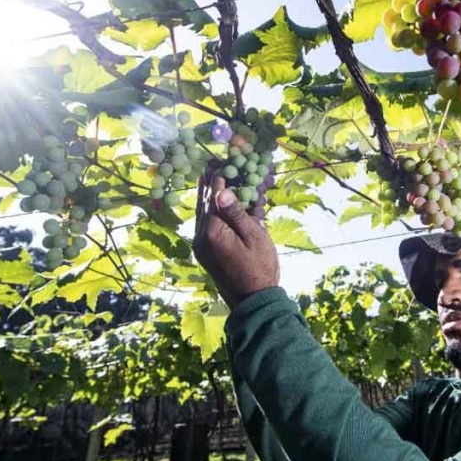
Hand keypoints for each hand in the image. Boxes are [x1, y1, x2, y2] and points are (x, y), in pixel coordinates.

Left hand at [193, 162, 278, 306]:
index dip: (220, 177)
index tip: (223, 161)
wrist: (253, 300)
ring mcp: (201, 245)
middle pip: (204, 202)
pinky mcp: (205, 251)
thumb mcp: (255, 237)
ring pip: (202, 212)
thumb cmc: (260, 268)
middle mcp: (201, 237)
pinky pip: (206, 224)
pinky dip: (211, 210)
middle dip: (210, 182)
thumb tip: (222, 191)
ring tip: (211, 175)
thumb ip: (237, 213)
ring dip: (209, 194)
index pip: (214, 197)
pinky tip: (215, 201)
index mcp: (213, 232)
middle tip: (214, 163)